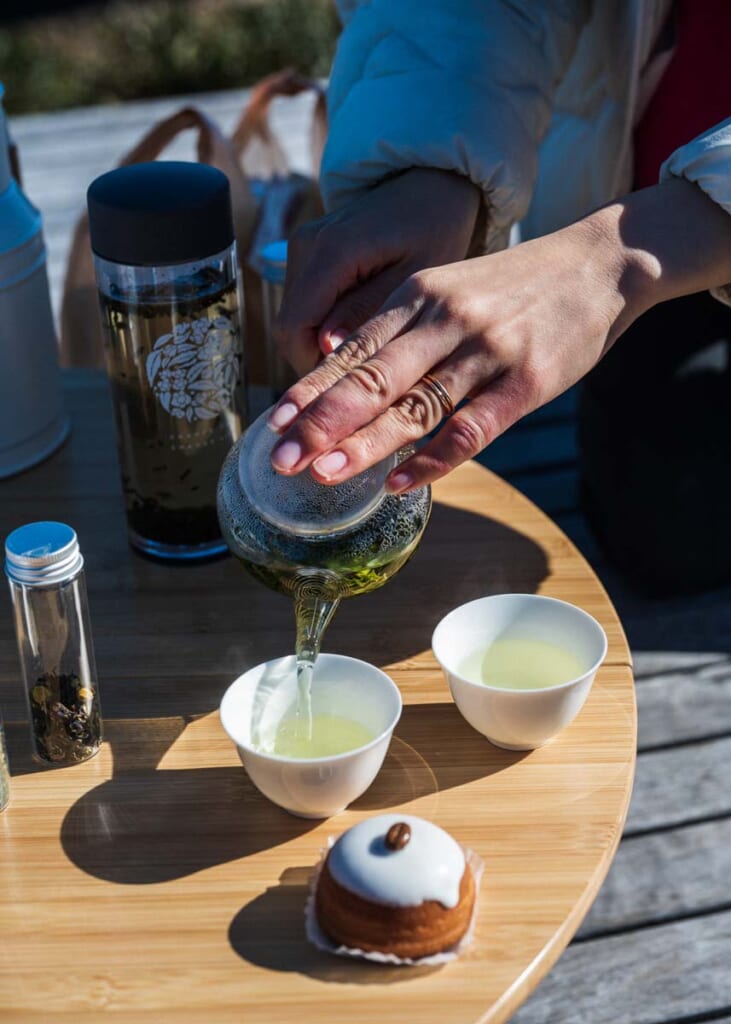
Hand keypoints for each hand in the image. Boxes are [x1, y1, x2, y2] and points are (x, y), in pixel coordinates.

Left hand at [268, 179, 730, 491]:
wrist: (599, 263)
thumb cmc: (514, 286)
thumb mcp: (449, 288)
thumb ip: (403, 330)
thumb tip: (346, 374)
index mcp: (419, 295)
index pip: (353, 350)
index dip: (310, 390)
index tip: (274, 423)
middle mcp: (445, 320)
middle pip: (373, 378)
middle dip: (322, 421)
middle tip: (282, 457)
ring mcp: (487, 352)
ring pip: (415, 406)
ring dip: (367, 443)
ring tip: (325, 473)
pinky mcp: (526, 383)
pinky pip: (471, 428)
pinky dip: (434, 459)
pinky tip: (401, 481)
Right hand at [276, 168, 480, 374]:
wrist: (430, 182)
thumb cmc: (434, 226)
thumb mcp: (414, 275)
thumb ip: (368, 311)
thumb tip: (326, 347)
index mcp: (331, 251)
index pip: (294, 328)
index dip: (312, 367)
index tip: (348, 383)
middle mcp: (305, 246)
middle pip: (289, 328)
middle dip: (319, 358)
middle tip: (365, 371)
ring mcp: (301, 247)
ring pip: (295, 319)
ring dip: (323, 341)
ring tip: (369, 343)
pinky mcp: (306, 252)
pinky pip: (305, 303)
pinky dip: (325, 323)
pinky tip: (361, 322)